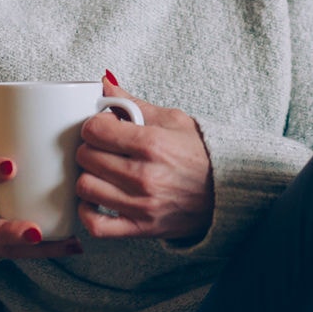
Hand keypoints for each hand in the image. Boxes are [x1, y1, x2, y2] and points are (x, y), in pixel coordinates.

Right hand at [0, 150, 83, 258]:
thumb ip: (5, 141)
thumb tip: (54, 113)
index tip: (11, 166)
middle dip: (10, 231)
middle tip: (35, 232)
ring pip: (5, 249)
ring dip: (38, 248)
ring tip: (69, 243)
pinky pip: (20, 254)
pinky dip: (48, 250)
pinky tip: (73, 245)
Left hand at [74, 78, 215, 241]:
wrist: (226, 192)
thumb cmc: (200, 154)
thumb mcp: (173, 120)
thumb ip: (134, 103)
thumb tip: (105, 83)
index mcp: (152, 143)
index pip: (95, 130)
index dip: (93, 125)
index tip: (103, 128)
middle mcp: (144, 175)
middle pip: (86, 157)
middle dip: (89, 148)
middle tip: (102, 148)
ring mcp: (141, 205)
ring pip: (85, 188)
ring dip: (88, 176)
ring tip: (101, 171)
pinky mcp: (141, 228)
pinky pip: (96, 225)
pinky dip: (87, 212)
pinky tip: (95, 200)